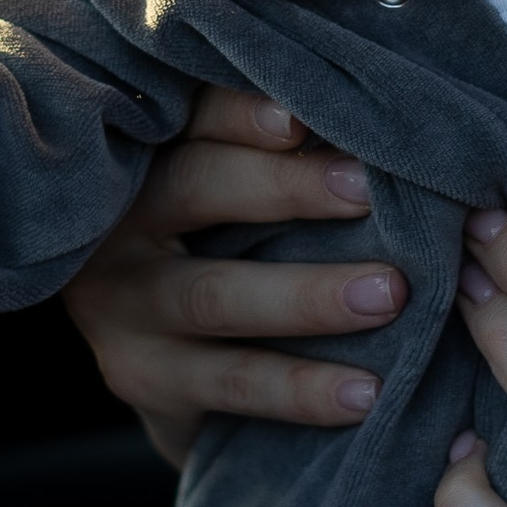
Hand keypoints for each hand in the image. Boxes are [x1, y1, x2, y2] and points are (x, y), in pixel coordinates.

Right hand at [60, 86, 407, 463]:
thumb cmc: (233, 245)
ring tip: (388, 294)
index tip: (302, 117)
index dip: (241, 113)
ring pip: (214, 295)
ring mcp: (119, 306)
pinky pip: (230, 383)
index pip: (191, 117)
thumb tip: (389, 125)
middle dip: (285, 187)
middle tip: (369, 190)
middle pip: (194, 187)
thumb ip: (288, 154)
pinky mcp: (143, 378)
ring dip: (305, 296)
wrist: (171, 366)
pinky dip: (300, 388)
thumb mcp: (240, 194)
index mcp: (145, 155)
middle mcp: (117, 223)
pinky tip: (366, 393)